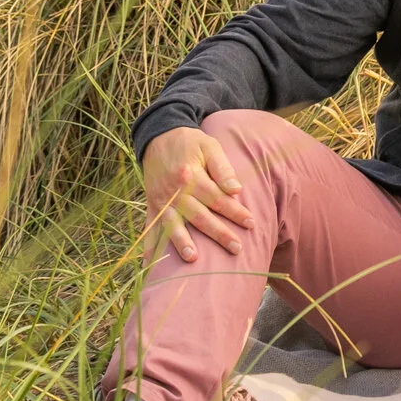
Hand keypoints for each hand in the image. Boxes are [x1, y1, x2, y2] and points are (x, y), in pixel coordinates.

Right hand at [142, 126, 254, 261]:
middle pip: (199, 216)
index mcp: (190, 176)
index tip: (251, 223)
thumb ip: (222, 168)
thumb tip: (236, 189)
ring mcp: (160, 200)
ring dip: (182, 242)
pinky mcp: (151, 204)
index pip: (217, 198)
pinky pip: (149, 227)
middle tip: (237, 248)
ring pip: (173, 225)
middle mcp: (174, 191)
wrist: (158, 137)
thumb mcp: (209, 146)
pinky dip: (150, 244)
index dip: (235, 211)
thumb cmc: (190, 143)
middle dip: (219, 233)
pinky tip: (150, 262)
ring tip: (193, 259)